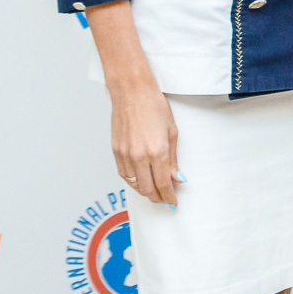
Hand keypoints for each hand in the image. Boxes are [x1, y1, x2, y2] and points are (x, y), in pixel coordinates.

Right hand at [86, 0, 181, 206]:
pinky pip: (123, 174)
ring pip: (134, 184)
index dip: (169, 196)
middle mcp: (139, 156)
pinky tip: (139, 181)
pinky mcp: (115, 150)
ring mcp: (125, 154)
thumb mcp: (172, 132)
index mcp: (157, 152)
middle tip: (165, 199)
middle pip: (147, 189)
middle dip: (157, 197)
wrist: (132, 91)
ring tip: (154, 192)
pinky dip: (132, 182)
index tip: (173, 202)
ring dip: (144, 191)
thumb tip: (177, 178)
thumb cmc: (154, 106)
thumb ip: (173, 159)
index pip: (163, 184)